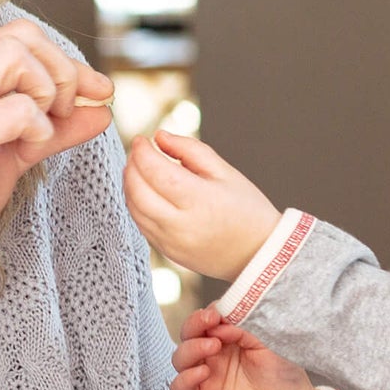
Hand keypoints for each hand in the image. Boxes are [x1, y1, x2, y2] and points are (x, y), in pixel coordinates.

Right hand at [0, 18, 113, 283]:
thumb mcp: (10, 157)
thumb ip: (53, 129)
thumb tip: (101, 110)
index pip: (16, 40)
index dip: (64, 61)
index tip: (97, 91)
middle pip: (20, 36)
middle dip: (63, 67)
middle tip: (70, 110)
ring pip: (14, 56)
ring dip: (49, 88)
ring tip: (47, 128)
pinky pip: (15, 108)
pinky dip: (38, 126)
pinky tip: (32, 148)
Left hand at [124, 130, 280, 280]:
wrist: (259, 252)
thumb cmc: (247, 209)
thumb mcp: (225, 172)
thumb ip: (190, 149)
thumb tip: (160, 137)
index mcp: (202, 201)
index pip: (158, 172)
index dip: (143, 153)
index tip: (142, 140)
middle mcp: (183, 225)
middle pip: (139, 192)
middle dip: (132, 167)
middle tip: (137, 152)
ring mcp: (172, 242)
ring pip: (135, 210)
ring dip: (130, 185)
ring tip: (138, 169)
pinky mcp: (168, 252)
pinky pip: (141, 225)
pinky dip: (136, 204)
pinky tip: (145, 191)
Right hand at [171, 305, 319, 389]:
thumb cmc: (284, 374)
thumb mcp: (268, 341)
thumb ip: (245, 327)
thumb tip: (222, 320)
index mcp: (229, 338)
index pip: (206, 320)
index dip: (208, 313)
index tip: (218, 312)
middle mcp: (214, 356)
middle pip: (188, 335)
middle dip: (194, 324)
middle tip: (211, 321)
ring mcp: (206, 378)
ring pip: (180, 358)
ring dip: (191, 348)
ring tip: (213, 346)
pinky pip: (179, 388)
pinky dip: (185, 378)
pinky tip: (204, 372)